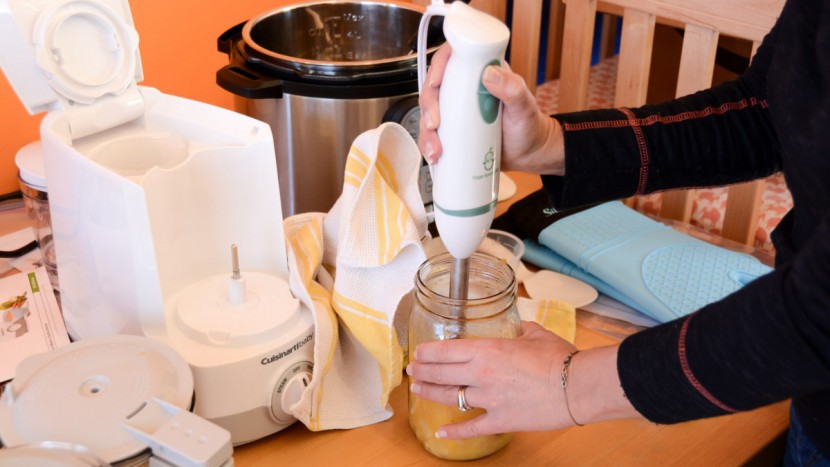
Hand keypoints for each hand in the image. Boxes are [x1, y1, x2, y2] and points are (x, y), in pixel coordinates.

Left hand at [406, 321, 577, 438]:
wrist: (578, 386)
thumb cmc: (561, 358)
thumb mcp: (537, 335)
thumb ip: (522, 331)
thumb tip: (520, 329)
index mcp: (488, 349)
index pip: (446, 350)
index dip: (427, 352)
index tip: (419, 353)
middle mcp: (481, 373)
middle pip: (440, 372)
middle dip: (422, 370)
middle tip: (412, 370)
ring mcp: (488, 399)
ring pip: (448, 397)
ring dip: (430, 392)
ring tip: (417, 389)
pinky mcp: (500, 420)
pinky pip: (471, 428)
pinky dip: (455, 433)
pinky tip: (442, 434)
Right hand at [417, 45, 564, 174]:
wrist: (529, 153)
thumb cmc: (529, 125)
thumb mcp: (525, 106)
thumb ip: (513, 88)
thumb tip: (490, 74)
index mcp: (480, 73)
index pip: (452, 59)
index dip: (438, 67)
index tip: (435, 84)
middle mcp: (464, 89)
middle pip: (434, 88)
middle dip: (428, 106)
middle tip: (435, 124)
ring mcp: (456, 111)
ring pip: (429, 113)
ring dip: (426, 131)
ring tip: (436, 149)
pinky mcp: (452, 130)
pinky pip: (433, 134)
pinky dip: (428, 144)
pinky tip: (434, 155)